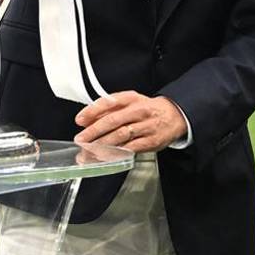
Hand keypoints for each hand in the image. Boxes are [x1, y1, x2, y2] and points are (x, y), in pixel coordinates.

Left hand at [73, 90, 187, 152]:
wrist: (175, 115)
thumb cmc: (147, 109)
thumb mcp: (129, 102)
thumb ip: (107, 109)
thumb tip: (86, 119)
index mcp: (130, 98)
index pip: (108, 102)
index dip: (92, 111)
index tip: (80, 120)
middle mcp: (138, 111)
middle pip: (113, 120)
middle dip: (94, 132)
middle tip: (81, 139)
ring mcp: (146, 126)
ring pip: (121, 135)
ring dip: (103, 144)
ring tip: (89, 151)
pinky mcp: (151, 141)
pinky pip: (131, 147)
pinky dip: (118, 152)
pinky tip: (107, 156)